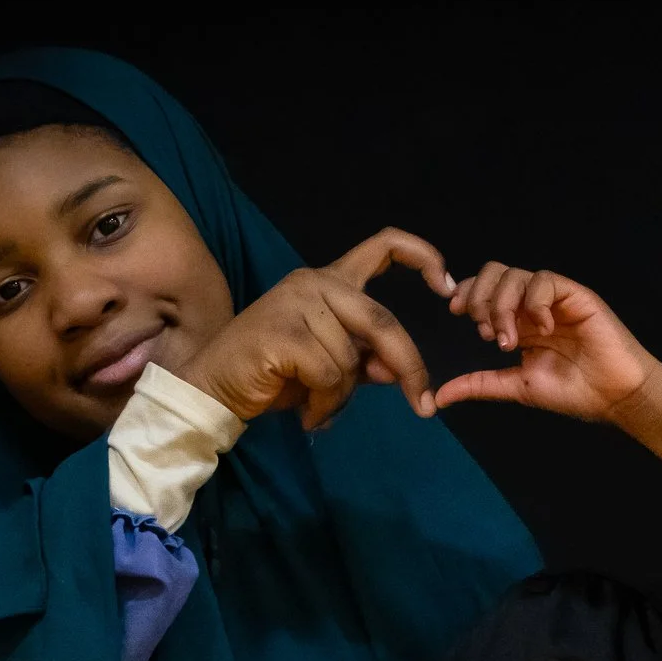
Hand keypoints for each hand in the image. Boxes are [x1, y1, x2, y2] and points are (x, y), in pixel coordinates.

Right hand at [173, 227, 450, 429]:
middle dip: (409, 367)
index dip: (422, 256)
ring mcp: (297, 303)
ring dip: (342, 397)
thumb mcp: (330, 365)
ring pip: (352, 360)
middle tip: (422, 404)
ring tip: (317, 407)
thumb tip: (398, 368)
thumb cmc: (272, 374)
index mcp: (330, 282)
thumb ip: (366, 359)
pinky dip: (324, 405)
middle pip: (383, 322)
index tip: (448, 283)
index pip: (383, 247)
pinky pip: (330, 376)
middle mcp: (314, 282)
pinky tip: (306, 413)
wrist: (213, 387)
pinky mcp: (284, 332)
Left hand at [436, 265, 657, 420]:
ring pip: (515, 274)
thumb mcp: (517, 387)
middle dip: (480, 298)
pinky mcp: (575, 294)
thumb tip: (438, 397)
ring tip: (511, 338)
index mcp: (517, 322)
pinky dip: (535, 302)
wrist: (614, 396)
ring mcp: (553, 298)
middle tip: (485, 331)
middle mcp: (532, 305)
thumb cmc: (573, 392)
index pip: (483, 290)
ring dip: (503, 305)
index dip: (466, 293)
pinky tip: (542, 328)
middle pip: (493, 273)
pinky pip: (545, 280)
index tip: (457, 314)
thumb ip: (479, 385)